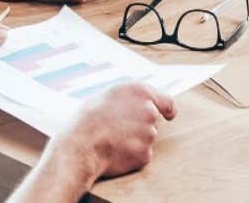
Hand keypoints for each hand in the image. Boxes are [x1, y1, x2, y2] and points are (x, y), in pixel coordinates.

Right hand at [50, 82, 176, 182]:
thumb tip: (137, 103)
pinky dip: (130, 156)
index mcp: (141, 91)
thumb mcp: (108, 95)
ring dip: (133, 141)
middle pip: (152, 122)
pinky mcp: (144, 155)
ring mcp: (149, 134)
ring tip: (111, 141)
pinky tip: (113, 153)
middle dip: (139, 127)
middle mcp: (150, 112)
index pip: (167, 101)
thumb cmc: (87, 119)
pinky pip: (140, 156)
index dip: (168, 109)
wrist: (79, 145)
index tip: (169, 115)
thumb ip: (129, 98)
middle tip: (117, 131)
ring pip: (145, 139)